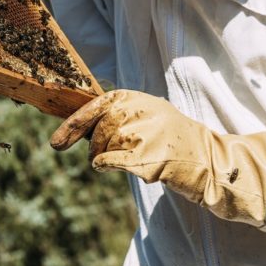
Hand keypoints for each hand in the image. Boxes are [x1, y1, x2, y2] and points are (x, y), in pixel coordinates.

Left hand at [50, 89, 265, 225]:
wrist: (209, 159)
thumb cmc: (171, 141)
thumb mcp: (146, 116)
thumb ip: (116, 117)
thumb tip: (75, 128)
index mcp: (137, 99)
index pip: (97, 106)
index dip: (73, 123)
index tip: (56, 141)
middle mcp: (140, 111)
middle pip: (98, 129)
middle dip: (92, 145)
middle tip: (97, 155)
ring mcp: (145, 133)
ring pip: (104, 147)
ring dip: (105, 157)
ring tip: (126, 159)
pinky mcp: (148, 156)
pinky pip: (111, 161)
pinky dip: (106, 165)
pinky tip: (111, 166)